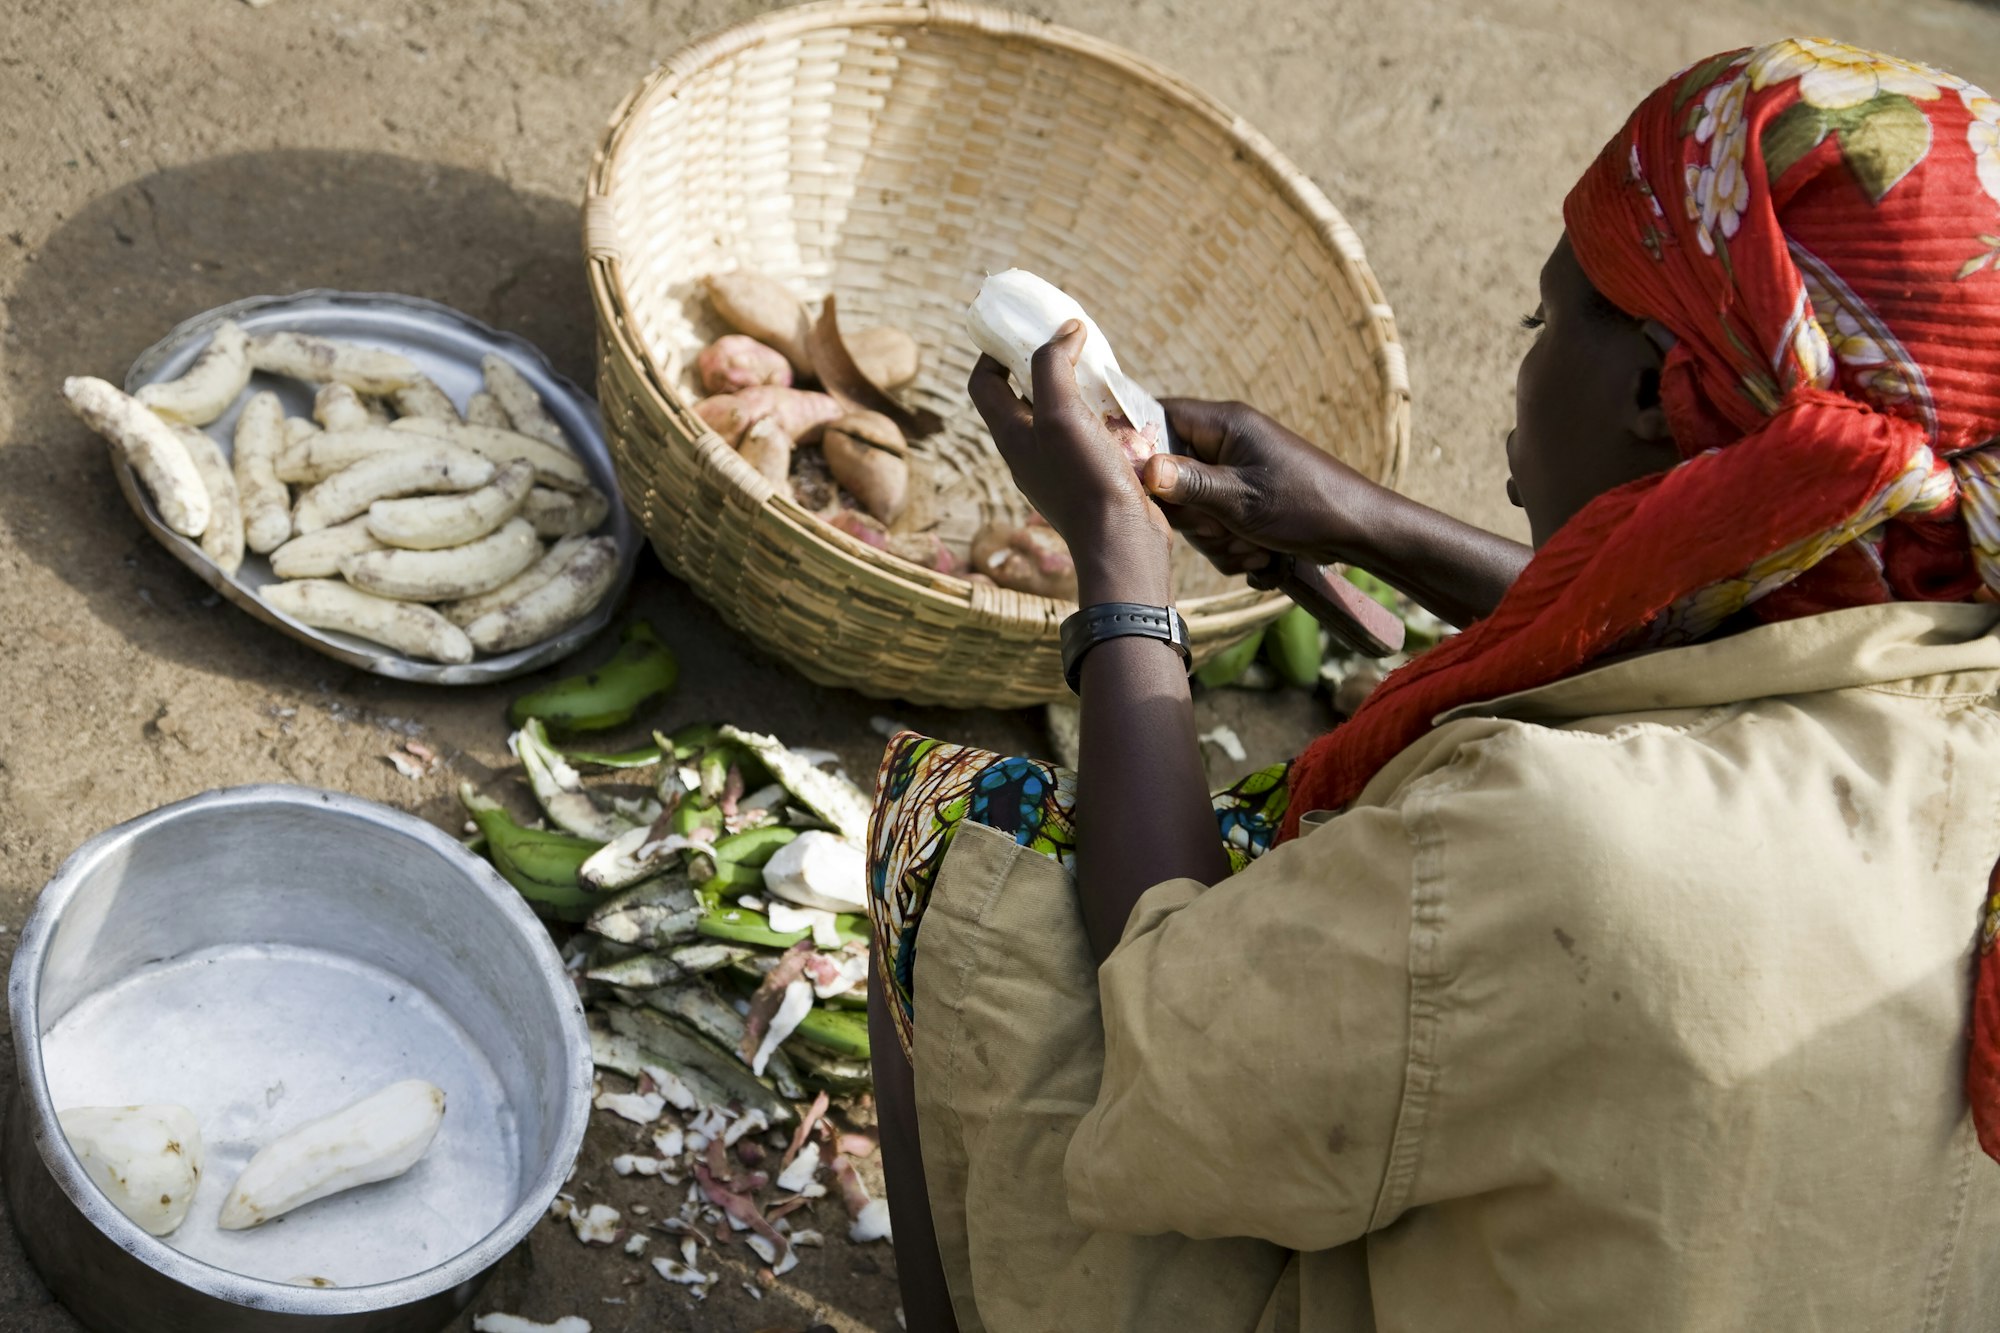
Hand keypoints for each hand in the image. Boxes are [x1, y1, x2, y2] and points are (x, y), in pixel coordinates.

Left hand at [969, 323, 1170, 603]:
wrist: (1121, 542)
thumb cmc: (1086, 479)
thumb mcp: (1061, 413)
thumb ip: (1054, 366)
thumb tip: (1065, 330)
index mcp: (1009, 435)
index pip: (983, 383)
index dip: (994, 350)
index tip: (1022, 328)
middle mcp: (1027, 451)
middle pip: (1021, 396)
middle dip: (1042, 364)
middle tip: (1071, 343)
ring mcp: (1057, 467)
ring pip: (1057, 415)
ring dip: (1076, 390)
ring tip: (1102, 373)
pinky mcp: (1087, 479)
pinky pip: (1086, 437)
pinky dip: (1100, 417)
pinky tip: (1123, 412)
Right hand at [1142, 399, 1387, 578]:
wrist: (1359, 531)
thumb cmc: (1307, 503)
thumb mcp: (1242, 498)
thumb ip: (1190, 484)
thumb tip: (1143, 470)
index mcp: (1225, 425)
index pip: (1159, 415)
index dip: (1139, 445)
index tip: (1137, 483)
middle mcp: (1226, 446)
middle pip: (1170, 476)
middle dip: (1193, 516)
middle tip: (1221, 528)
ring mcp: (1235, 477)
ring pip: (1194, 512)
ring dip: (1218, 540)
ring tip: (1252, 545)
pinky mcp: (1244, 505)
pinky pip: (1216, 531)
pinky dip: (1234, 549)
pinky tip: (1261, 555)